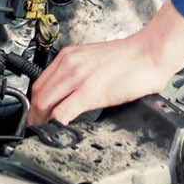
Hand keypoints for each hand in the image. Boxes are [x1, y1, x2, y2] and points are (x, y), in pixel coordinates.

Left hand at [26, 1, 183, 126]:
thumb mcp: (93, 58)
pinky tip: (59, 129)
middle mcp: (69, 64)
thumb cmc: (129, 57)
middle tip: (35, 125)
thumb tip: (70, 90)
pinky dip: (56, 123)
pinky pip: (63, 112)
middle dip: (34, 114)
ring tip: (44, 130)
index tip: (36, 112)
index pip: (40, 82)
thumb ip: (78, 71)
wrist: (149, 53)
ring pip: (45, 103)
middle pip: (39, 94)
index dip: (34, 101)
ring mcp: (78, 79)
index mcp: (69, 56)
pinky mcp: (89, 93)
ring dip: (41, 120)